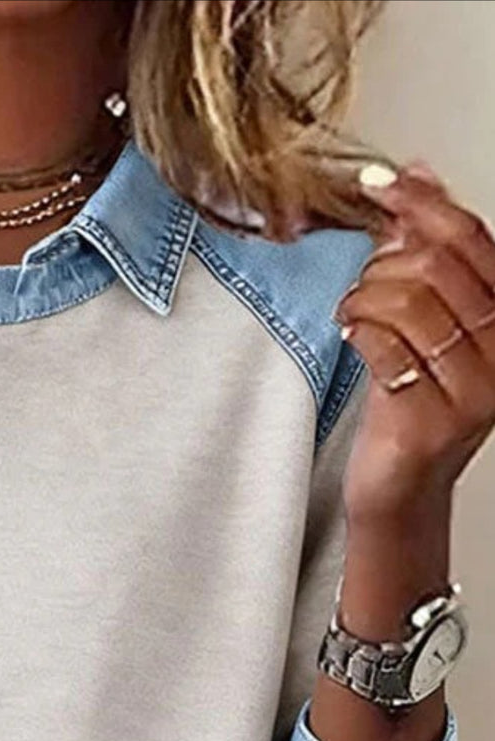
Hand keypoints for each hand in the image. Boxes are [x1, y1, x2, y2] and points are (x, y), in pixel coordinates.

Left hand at [332, 160, 494, 523]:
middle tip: (360, 284)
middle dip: (383, 262)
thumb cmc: (410, 406)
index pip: (472, 239)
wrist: (400, 488)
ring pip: (409, 302)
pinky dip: (357, 331)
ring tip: (352, 314)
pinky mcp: (430, 420)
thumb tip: (419, 172)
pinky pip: (386, 348)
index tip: (375, 183)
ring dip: (363, 297)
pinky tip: (350, 335)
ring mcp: (472, 390)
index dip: (420, 203)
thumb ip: (424, 250)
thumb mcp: (424, 321)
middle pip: (439, 266)